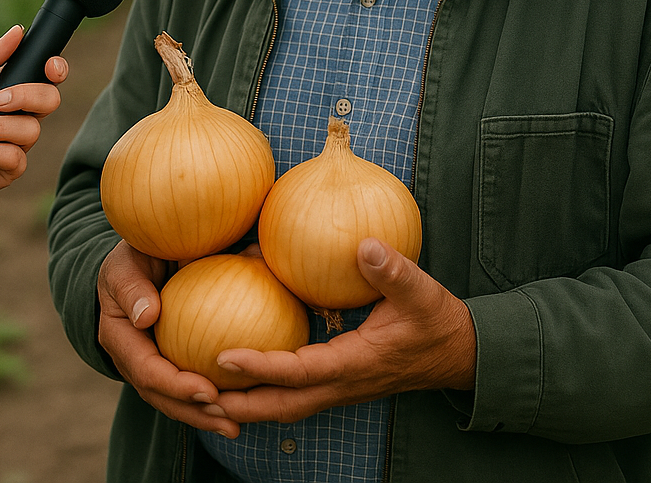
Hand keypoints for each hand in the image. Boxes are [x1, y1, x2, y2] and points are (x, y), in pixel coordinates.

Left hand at [0, 25, 68, 238]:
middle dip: (24, 97)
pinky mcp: (10, 168)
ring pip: (30, 130)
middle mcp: (18, 114)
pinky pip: (14, 157)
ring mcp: (16, 142)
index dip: (56, 68)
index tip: (49, 67)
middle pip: (49, 99)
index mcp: (8, 87)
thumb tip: (16, 32)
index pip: (46, 75)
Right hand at [96, 240, 240, 438]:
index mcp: (118, 336)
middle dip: (193, 413)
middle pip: (160, 397)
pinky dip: (212, 399)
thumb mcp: (126, 263)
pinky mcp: (169, 362)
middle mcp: (131, 358)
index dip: (174, 386)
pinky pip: (189, 385)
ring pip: (174, 400)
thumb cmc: (134, 255)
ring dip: (204, 417)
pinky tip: (243, 402)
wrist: (140, 259)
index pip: (145, 371)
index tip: (208, 391)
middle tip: (229, 420)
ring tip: (235, 426)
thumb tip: (147, 317)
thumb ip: (132, 286)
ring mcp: (149, 364)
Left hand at [203, 238, 475, 423]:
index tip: (221, 356)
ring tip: (202, 391)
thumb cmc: (437, 322)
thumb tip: (365, 244)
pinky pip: (292, 394)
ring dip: (245, 404)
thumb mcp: (421, 292)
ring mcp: (338, 389)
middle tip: (192, 393)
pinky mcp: (336, 382)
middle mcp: (341, 384)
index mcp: (354, 364)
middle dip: (237, 406)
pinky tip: (238, 368)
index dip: (259, 367)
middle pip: (279, 406)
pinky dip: (263, 391)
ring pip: (283, 406)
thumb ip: (393, 270)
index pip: (298, 372)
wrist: (458, 354)